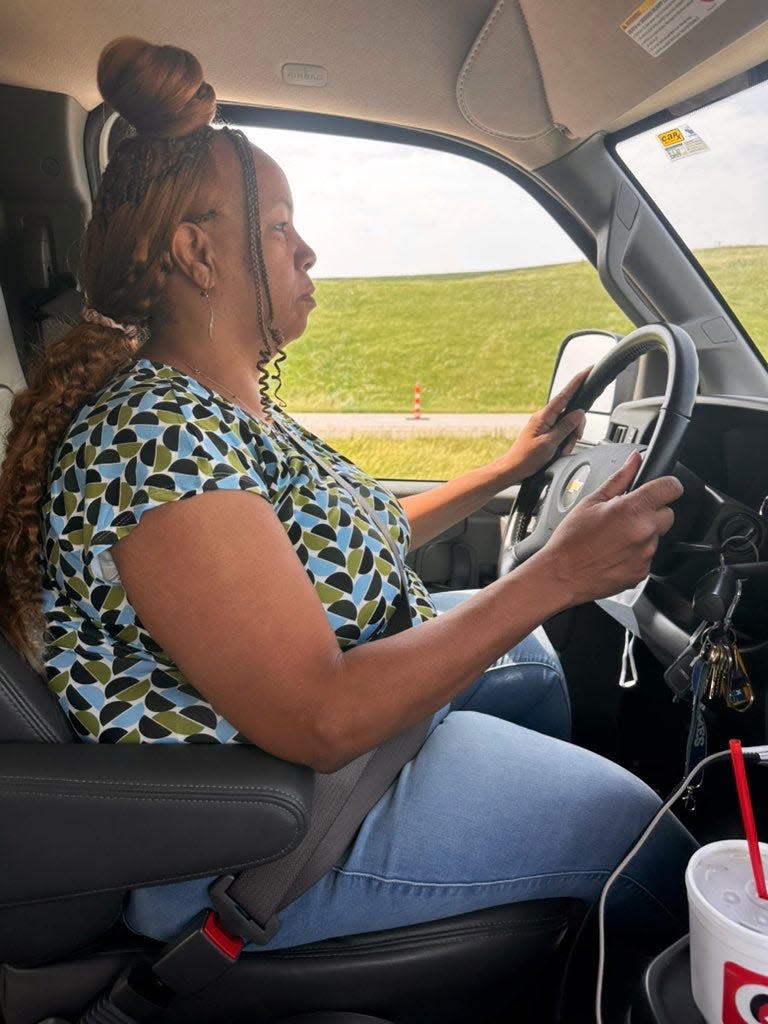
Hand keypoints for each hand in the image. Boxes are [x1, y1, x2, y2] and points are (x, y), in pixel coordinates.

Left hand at [501, 369, 589, 482]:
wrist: (513, 469)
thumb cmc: (526, 458)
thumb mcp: (549, 443)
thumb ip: (565, 427)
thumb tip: (578, 413)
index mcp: (544, 416)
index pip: (564, 395)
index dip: (577, 382)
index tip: (587, 370)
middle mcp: (544, 417)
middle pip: (571, 413)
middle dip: (576, 428)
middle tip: (573, 439)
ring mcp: (545, 425)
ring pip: (568, 425)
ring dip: (569, 439)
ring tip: (560, 450)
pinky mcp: (546, 432)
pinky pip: (562, 433)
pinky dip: (564, 442)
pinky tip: (558, 451)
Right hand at [541, 450, 683, 604]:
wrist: (561, 576)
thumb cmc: (570, 540)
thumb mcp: (591, 501)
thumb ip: (619, 478)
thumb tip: (634, 460)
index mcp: (632, 510)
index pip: (671, 489)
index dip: (667, 485)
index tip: (661, 488)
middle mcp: (644, 532)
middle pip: (667, 514)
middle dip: (651, 513)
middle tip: (625, 518)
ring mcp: (645, 555)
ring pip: (655, 537)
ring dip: (641, 535)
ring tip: (614, 539)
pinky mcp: (642, 573)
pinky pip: (647, 558)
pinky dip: (635, 555)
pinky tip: (614, 554)